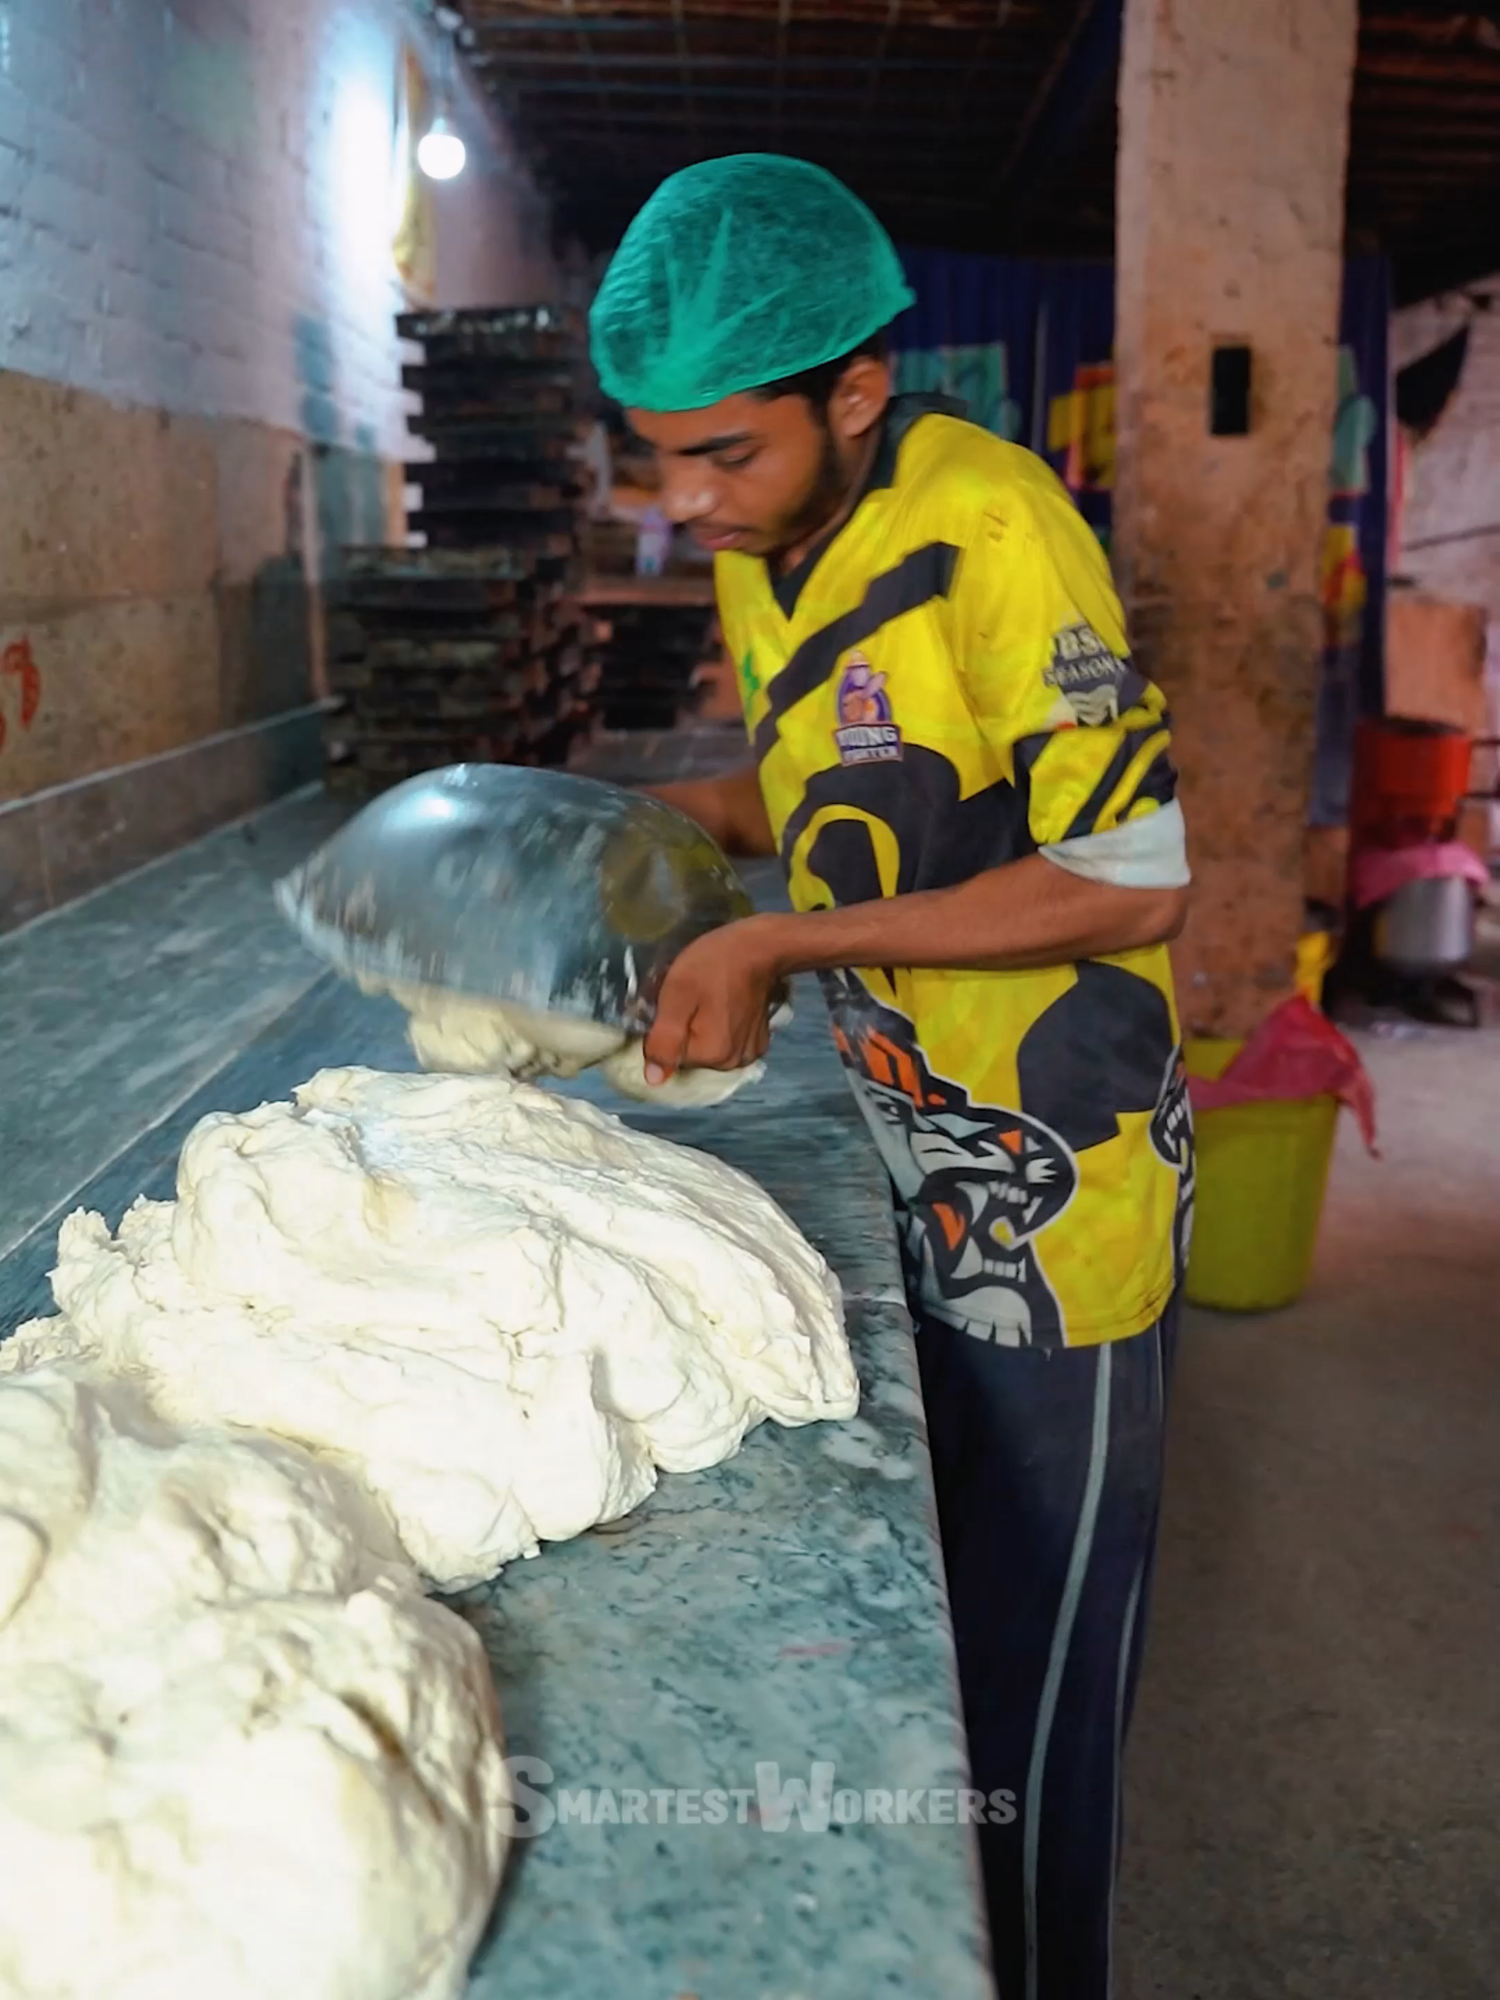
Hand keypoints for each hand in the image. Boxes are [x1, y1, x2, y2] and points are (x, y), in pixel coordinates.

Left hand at [642, 915, 786, 1082]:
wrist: (760, 947)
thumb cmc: (714, 964)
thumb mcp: (677, 994)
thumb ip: (663, 1039)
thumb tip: (654, 1080)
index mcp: (712, 1054)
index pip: (669, 1055)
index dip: (663, 1029)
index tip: (671, 1003)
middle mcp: (733, 1062)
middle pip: (690, 1055)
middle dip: (683, 1030)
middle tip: (689, 998)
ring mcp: (749, 1053)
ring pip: (708, 1050)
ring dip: (701, 1030)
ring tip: (707, 1000)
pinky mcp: (759, 1042)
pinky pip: (728, 1044)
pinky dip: (721, 1029)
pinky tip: (724, 1006)